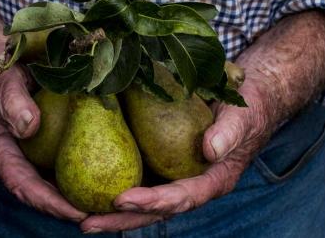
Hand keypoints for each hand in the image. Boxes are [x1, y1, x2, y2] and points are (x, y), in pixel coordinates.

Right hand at [0, 44, 86, 221]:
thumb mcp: (4, 84)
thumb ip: (14, 103)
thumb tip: (30, 127)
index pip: (23, 185)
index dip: (48, 203)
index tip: (76, 213)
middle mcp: (14, 159)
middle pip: (38, 193)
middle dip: (66, 209)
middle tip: (99, 217)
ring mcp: (27, 154)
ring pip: (49, 183)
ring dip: (73, 197)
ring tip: (105, 207)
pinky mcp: (41, 145)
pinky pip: (59, 164)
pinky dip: (77, 174)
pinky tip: (101, 177)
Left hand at [81, 77, 275, 232]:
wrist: (244, 101)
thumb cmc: (245, 110)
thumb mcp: (242, 117)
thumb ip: (229, 134)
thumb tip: (209, 150)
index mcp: (212, 180)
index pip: (181, 198)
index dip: (153, 202)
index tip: (122, 200)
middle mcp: (190, 184)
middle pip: (155, 209)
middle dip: (121, 218)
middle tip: (86, 223)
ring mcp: (175, 176)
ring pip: (143, 200)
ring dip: (111, 210)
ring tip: (79, 215)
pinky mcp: (163, 163)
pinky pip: (138, 178)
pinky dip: (114, 184)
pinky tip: (88, 186)